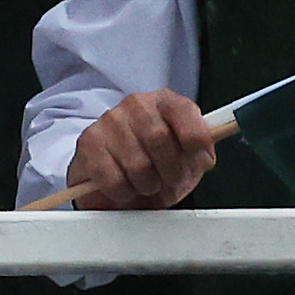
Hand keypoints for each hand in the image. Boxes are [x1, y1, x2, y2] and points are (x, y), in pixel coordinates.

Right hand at [63, 90, 224, 211]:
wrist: (115, 179)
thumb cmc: (156, 166)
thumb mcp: (186, 159)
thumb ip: (200, 152)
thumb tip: (206, 156)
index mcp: (164, 102)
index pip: (184, 112)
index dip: (196, 140)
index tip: (201, 161)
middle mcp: (136, 104)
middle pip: (160, 139)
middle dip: (170, 170)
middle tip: (167, 180)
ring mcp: (109, 121)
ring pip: (138, 164)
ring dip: (146, 185)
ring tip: (145, 184)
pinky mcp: (88, 143)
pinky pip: (114, 178)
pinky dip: (124, 192)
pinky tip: (124, 187)